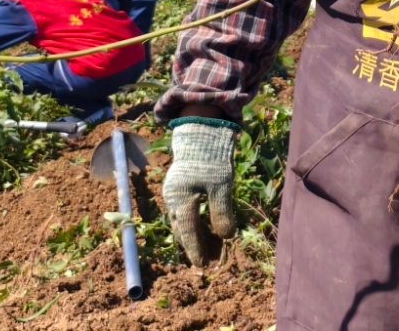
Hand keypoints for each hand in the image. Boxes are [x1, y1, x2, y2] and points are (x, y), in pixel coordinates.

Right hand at [161, 121, 237, 265]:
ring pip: (182, 221)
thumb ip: (221, 212)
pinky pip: (183, 212)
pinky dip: (193, 223)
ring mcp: (173, 194)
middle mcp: (172, 199)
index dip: (195, 249)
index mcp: (180, 200)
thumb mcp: (221, 186)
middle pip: (182, 229)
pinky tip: (204, 229)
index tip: (203, 264)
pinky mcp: (178, 188)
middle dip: (195, 245)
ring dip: (195, 235)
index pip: (187, 232)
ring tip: (208, 248)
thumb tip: (226, 237)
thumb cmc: (211, 160)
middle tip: (208, 259)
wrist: (200, 134)